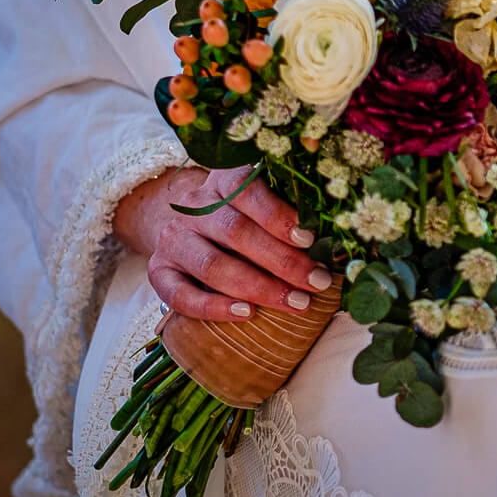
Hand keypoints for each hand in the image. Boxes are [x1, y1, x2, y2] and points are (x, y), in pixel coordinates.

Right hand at [115, 166, 330, 320]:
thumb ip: (289, 212)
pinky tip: (248, 314)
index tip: (309, 239)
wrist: (184, 225)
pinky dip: (215, 308)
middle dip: (282, 261)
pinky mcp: (159, 272)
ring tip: (296, 303)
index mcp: (222, 182)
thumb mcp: (261, 202)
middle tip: (318, 282)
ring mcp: (173, 240)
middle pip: (236, 233)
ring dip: (259, 287)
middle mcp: (193, 208)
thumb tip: (337, 237)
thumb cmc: (241, 217)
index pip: (246, 191)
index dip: (278, 215)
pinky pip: (181, 295)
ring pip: (213, 265)